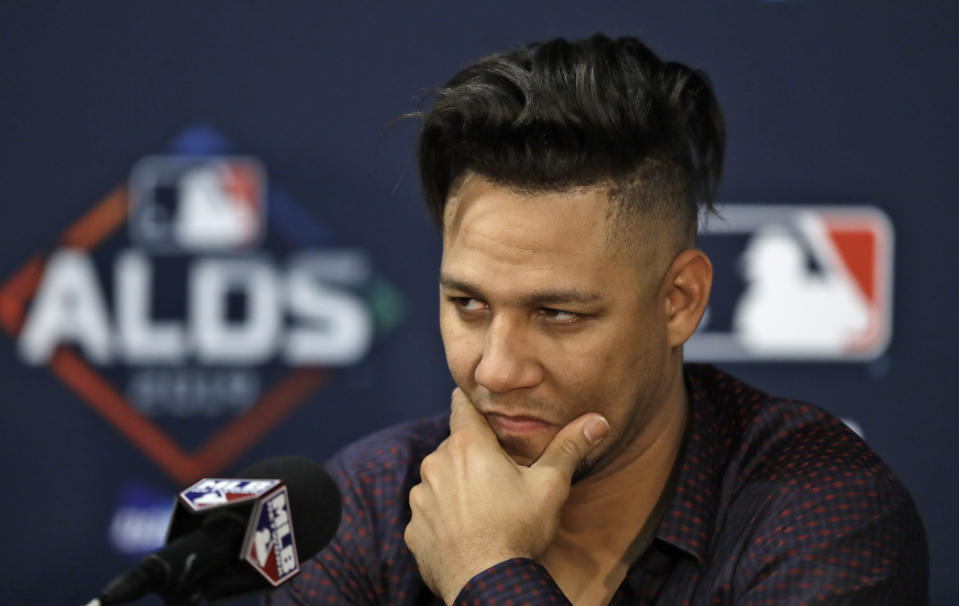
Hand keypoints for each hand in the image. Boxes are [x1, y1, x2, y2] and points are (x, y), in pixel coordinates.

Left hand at [404, 388, 608, 603]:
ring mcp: (421, 498)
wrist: (486, 584)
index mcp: (467, 445)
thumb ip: (569, 447)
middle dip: (473, 455)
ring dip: (455, 486)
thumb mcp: (550, 485)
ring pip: (439, 480)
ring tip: (483, 509)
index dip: (473, 404)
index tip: (484, 410)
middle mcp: (435, 464)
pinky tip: (466, 533)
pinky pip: (429, 514)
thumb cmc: (519, 530)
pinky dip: (444, 518)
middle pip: (454, 446)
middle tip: (498, 475)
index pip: (461, 404)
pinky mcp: (413, 529)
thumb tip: (598, 421)